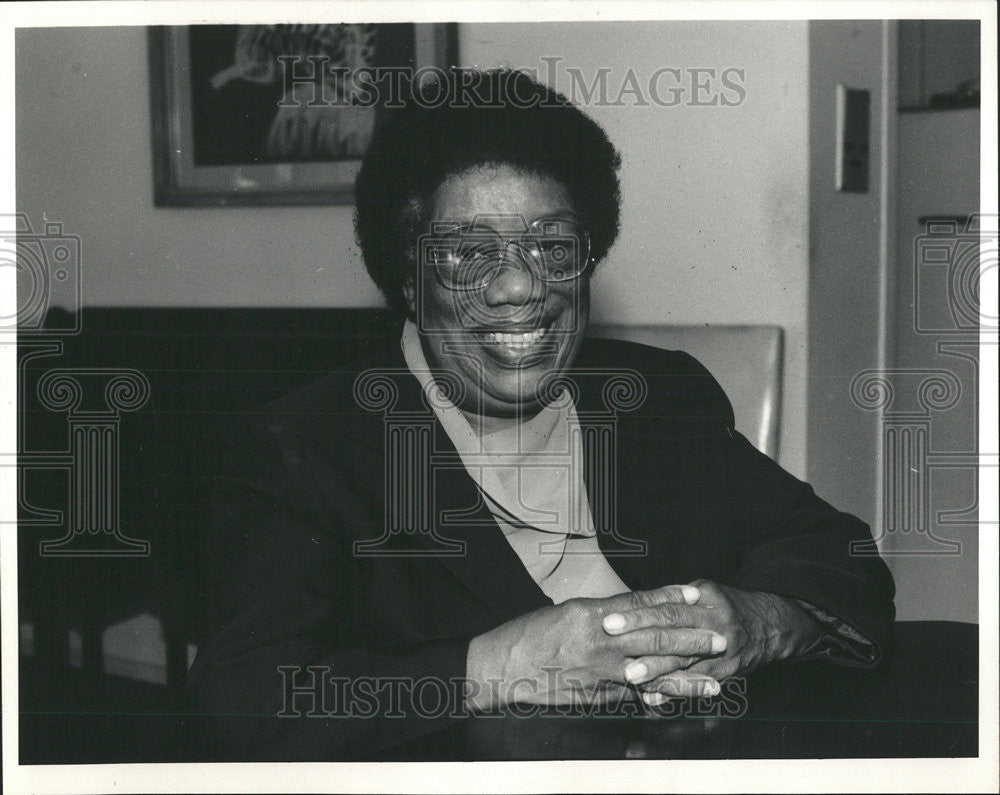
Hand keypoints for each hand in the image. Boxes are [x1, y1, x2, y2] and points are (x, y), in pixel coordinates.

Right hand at [465, 584, 725, 709]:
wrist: (505, 666)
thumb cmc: (532, 634)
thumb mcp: (569, 611)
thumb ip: (603, 612)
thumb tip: (632, 611)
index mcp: (593, 614)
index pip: (641, 603)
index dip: (671, 598)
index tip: (696, 594)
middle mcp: (601, 642)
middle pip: (655, 638)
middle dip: (691, 639)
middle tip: (720, 638)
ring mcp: (600, 672)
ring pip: (652, 673)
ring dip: (686, 678)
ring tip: (714, 682)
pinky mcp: (596, 695)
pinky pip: (634, 696)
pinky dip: (658, 698)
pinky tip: (678, 702)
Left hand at [601, 579, 822, 702]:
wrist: (770, 627)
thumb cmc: (727, 606)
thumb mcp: (704, 591)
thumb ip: (672, 598)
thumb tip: (635, 605)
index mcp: (705, 600)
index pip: (666, 607)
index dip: (637, 615)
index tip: (610, 621)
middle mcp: (714, 624)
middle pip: (672, 633)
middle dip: (641, 641)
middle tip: (614, 647)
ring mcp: (721, 652)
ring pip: (684, 662)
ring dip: (656, 670)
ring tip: (631, 676)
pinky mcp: (724, 674)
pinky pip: (696, 684)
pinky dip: (674, 690)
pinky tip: (654, 695)